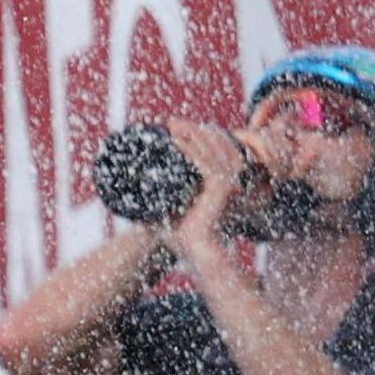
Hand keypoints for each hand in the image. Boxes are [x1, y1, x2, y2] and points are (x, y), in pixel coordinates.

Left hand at [161, 117, 251, 260]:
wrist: (196, 251)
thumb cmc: (185, 235)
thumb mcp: (176, 208)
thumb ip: (168, 197)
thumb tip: (144, 189)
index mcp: (223, 182)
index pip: (215, 150)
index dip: (199, 135)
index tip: (177, 128)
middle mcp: (230, 180)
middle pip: (215, 144)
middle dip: (193, 130)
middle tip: (172, 123)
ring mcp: (228, 183)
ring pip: (210, 149)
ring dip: (190, 134)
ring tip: (172, 126)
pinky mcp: (221, 187)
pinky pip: (205, 162)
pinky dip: (190, 150)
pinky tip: (176, 142)